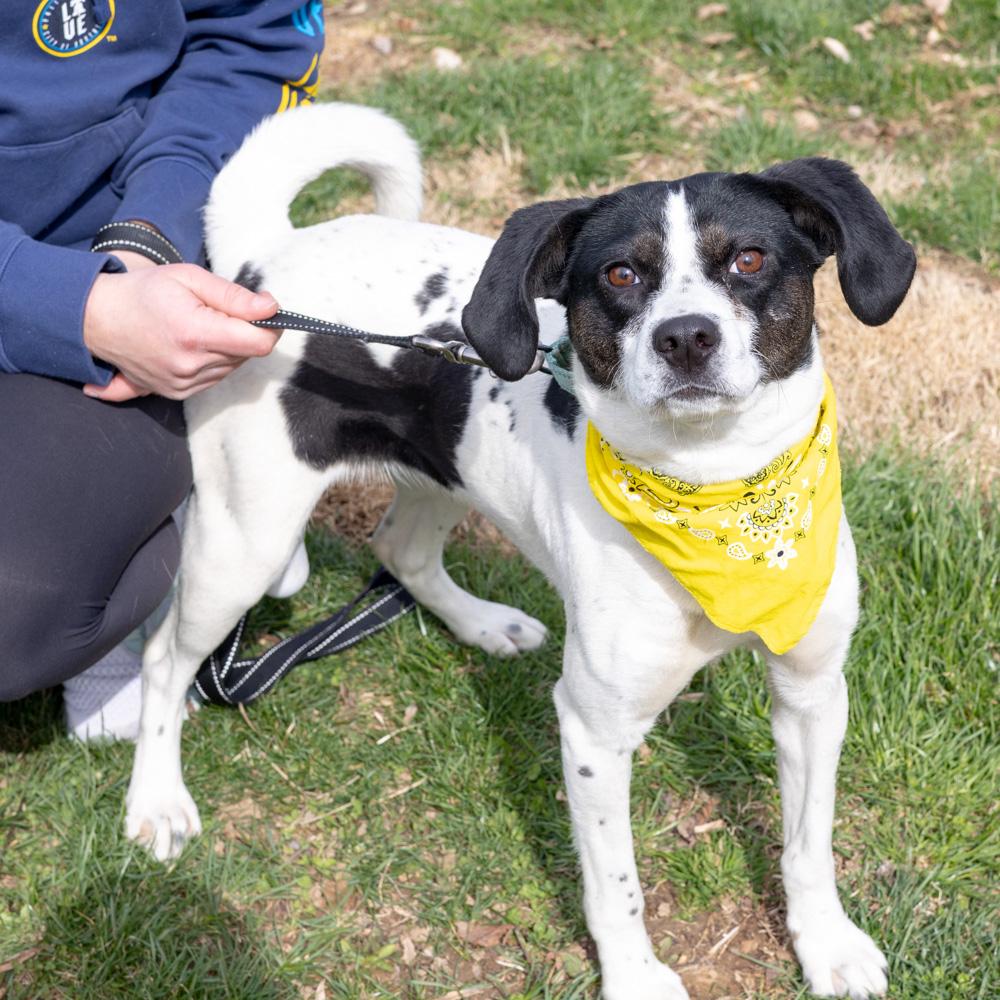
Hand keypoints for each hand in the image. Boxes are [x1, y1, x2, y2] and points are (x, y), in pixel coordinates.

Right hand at [82, 263, 280, 401]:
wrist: (96, 318)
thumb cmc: (144, 292)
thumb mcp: (189, 278)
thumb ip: (234, 296)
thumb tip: (271, 308)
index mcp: (195, 334)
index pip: (258, 343)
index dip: (270, 327)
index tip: (265, 312)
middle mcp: (189, 365)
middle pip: (246, 355)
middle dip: (242, 332)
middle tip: (215, 312)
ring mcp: (181, 384)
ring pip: (232, 368)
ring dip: (227, 348)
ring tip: (197, 326)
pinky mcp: (175, 393)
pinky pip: (214, 379)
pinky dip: (212, 361)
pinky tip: (190, 344)